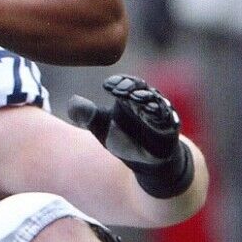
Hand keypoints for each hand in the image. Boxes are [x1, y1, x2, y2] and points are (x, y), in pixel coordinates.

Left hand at [67, 74, 192, 197]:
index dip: (119, 81)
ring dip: (145, 97)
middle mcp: (147, 102)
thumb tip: (72, 101)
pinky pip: (167, 117)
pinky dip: (159, 113)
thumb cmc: (122, 138)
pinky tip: (150, 110)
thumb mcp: (100, 126)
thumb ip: (86, 114)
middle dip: (131, 87)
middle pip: (141, 88)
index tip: (106, 86)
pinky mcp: (170, 127)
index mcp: (130, 98)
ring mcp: (160, 113)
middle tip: (118, 90)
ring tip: (133, 97)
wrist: (144, 160)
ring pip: (155, 100)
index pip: (127, 83)